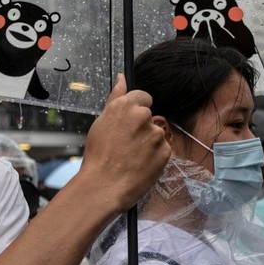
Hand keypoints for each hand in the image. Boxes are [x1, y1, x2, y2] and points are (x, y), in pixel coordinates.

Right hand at [76, 74, 169, 212]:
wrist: (104, 186)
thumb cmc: (98, 156)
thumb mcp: (101, 123)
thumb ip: (115, 97)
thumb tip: (122, 78)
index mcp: (125, 106)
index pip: (142, 97)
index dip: (135, 111)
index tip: (128, 125)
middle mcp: (142, 116)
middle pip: (148, 117)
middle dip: (141, 128)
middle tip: (126, 145)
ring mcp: (156, 134)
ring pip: (156, 134)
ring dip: (148, 143)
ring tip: (132, 158)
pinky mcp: (165, 151)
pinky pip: (162, 150)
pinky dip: (155, 157)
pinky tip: (141, 165)